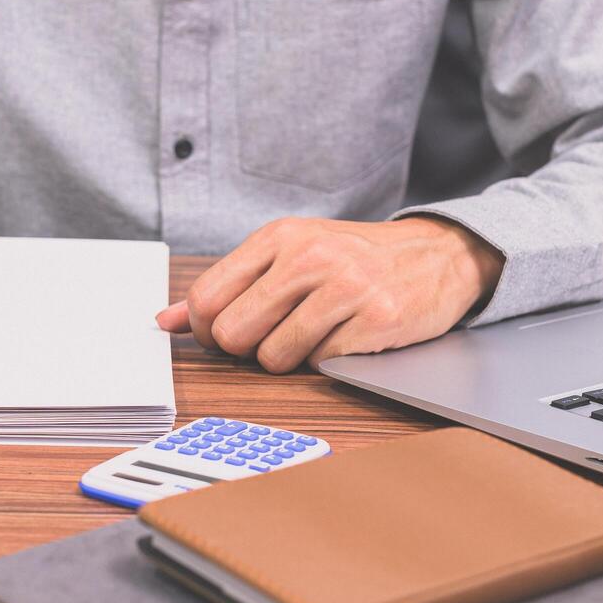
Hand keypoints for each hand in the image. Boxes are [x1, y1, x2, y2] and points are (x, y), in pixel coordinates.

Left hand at [155, 216, 502, 373]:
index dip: (209, 330)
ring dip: (289, 359)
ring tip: (314, 334)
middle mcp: (309, 256)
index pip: (207, 298)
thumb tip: (166, 320)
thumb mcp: (288, 256)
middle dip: (246, 350)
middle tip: (272, 338)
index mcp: (279, 237)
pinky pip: (320, 365)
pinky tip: (346, 336)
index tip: (228, 334)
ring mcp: (345, 287)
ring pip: (274, 357)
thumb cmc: (353, 259)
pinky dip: (327, 361)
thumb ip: (229, 286)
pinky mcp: (376, 319)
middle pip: (234, 334)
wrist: (436, 256)